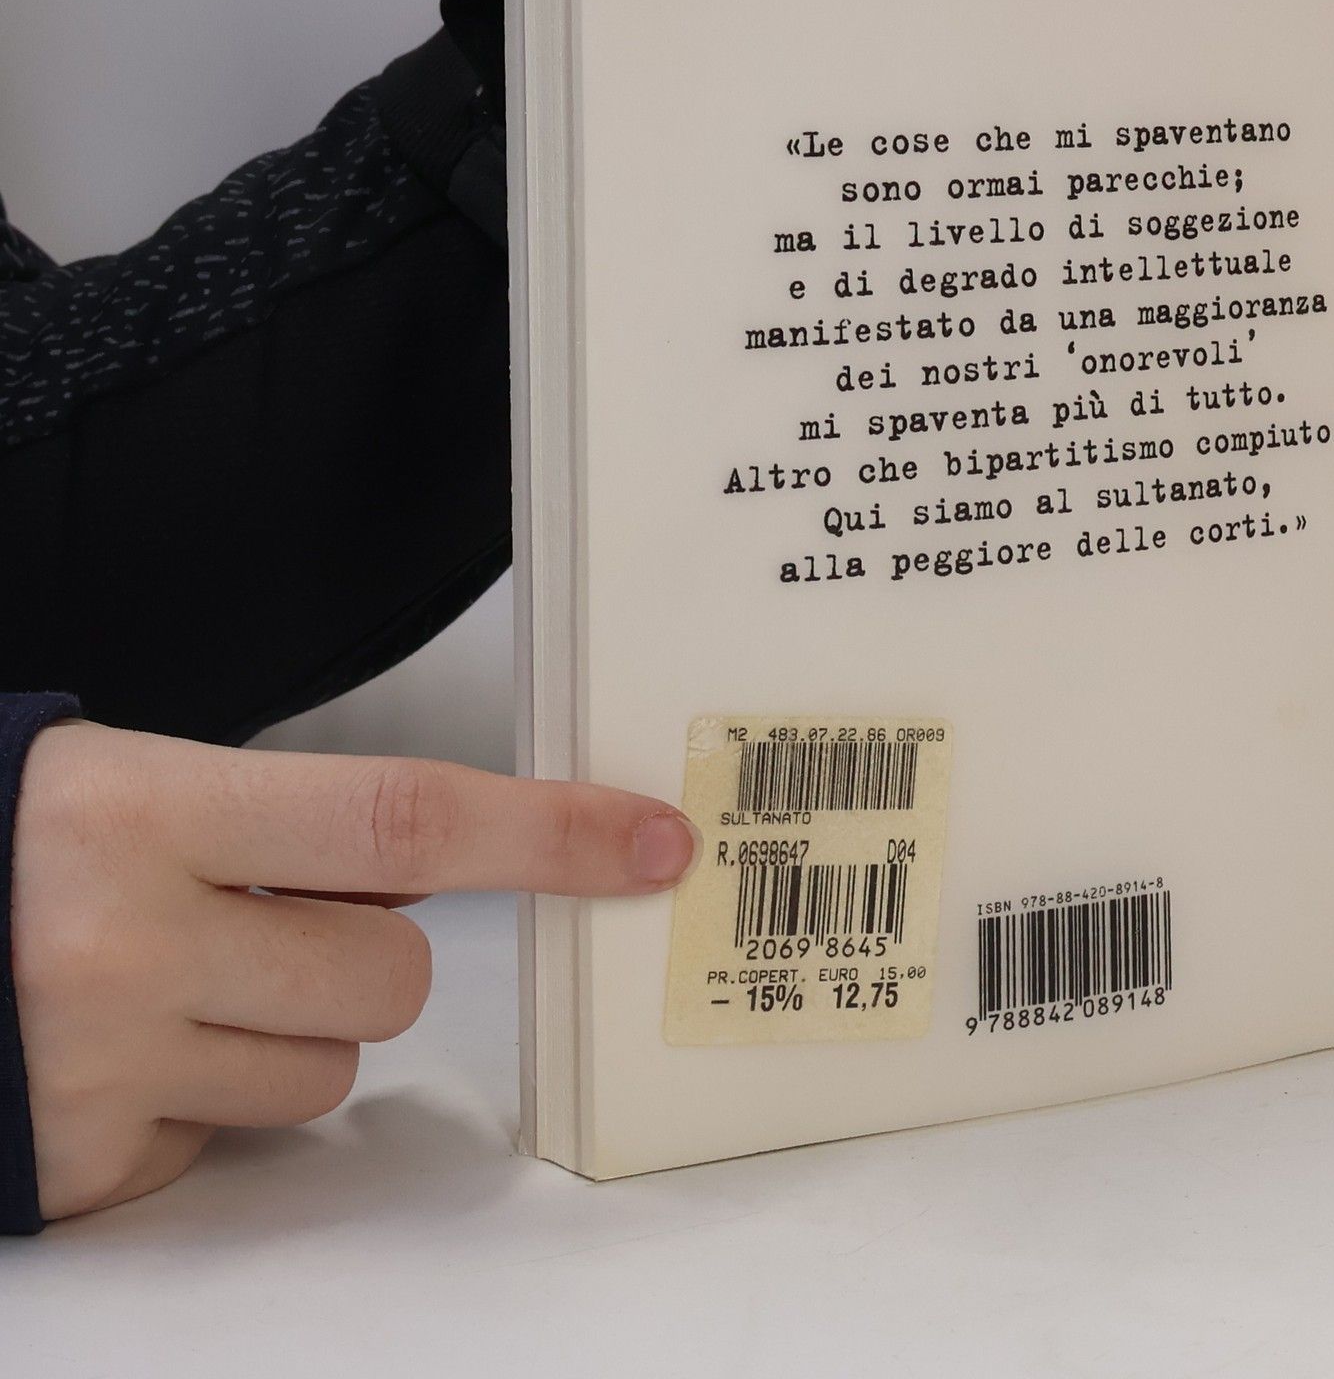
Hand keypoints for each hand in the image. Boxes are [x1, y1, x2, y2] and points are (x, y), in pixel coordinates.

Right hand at [12, 719, 695, 1219]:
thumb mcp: (148, 787)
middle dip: (369, 953)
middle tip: (262, 918)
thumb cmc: (24, 848)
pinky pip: (239, 1143)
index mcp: (148, 808)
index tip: (648, 843)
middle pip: (390, 976)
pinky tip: (126, 1050)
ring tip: (174, 981)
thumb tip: (449, 874)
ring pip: (330, 1072)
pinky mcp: (84, 1167)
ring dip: (286, 1031)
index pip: (407, 818)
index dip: (546, 833)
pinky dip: (209, 1099)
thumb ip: (300, 824)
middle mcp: (122, 939)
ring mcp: (98, 1067)